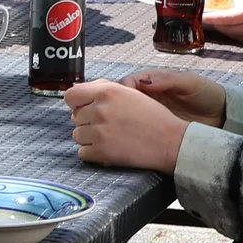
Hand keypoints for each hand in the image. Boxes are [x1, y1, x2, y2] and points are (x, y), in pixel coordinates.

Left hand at [65, 77, 189, 171]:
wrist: (171, 142)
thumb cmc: (153, 117)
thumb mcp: (129, 93)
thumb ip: (102, 88)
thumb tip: (77, 90)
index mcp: (107, 92)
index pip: (71, 95)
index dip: (76, 103)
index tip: (84, 108)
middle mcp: (100, 110)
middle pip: (75, 117)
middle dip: (87, 122)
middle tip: (109, 125)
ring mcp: (99, 132)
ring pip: (77, 136)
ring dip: (90, 139)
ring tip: (111, 137)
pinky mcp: (101, 152)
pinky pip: (83, 153)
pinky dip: (93, 154)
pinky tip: (110, 149)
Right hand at [118, 69, 229, 126]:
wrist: (222, 116)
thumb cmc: (207, 95)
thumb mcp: (190, 83)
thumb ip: (168, 79)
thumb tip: (145, 81)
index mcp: (153, 81)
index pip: (127, 83)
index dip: (119, 91)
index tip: (118, 101)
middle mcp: (147, 96)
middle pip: (121, 99)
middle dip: (114, 106)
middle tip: (113, 117)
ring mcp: (149, 113)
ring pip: (125, 115)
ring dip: (120, 121)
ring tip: (118, 130)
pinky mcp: (153, 129)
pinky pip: (137, 130)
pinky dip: (130, 134)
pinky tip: (128, 139)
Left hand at [206, 0, 242, 46]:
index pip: (227, 17)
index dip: (212, 18)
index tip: (200, 16)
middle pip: (227, 29)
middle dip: (213, 25)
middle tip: (203, 17)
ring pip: (235, 35)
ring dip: (223, 29)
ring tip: (214, 21)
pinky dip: (234, 31)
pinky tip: (234, 25)